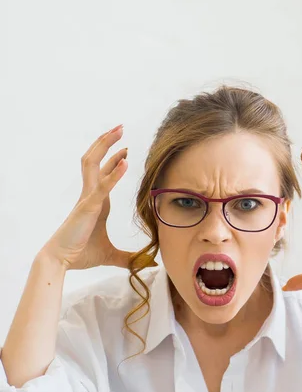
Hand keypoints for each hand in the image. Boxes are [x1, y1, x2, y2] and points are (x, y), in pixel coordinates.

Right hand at [41, 125, 133, 270]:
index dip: (113, 159)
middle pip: (95, 160)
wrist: (61, 260)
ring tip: (118, 131)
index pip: (103, 173)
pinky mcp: (88, 207)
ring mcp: (88, 199)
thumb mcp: (112, 255)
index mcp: (96, 202)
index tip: (126, 150)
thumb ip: (130, 258)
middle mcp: (90, 195)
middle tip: (120, 127)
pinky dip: (114, 174)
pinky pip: (102, 187)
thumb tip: (150, 263)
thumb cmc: (81, 254)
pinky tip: (125, 162)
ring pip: (93, 164)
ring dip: (105, 146)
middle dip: (107, 142)